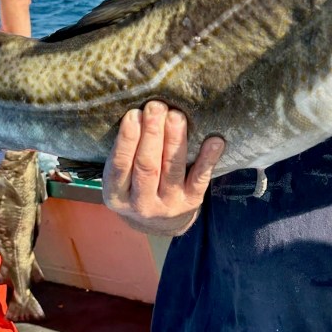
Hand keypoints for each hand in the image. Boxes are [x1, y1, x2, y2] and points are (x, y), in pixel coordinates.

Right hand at [102, 101, 224, 235]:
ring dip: (175, 140)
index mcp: (117, 196)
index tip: (134, 114)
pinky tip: (214, 141)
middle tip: (156, 107)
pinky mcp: (191, 202)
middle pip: (147, 166)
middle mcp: (141, 204)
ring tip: (176, 116)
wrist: (158, 224)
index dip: (127, 139)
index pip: (120, 165)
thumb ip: (125, 154)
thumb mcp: (121, 179)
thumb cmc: (136, 187)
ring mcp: (168, 205)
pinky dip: (208, 159)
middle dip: (152, 134)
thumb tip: (137, 113)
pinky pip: (200, 179)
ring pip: (172, 169)